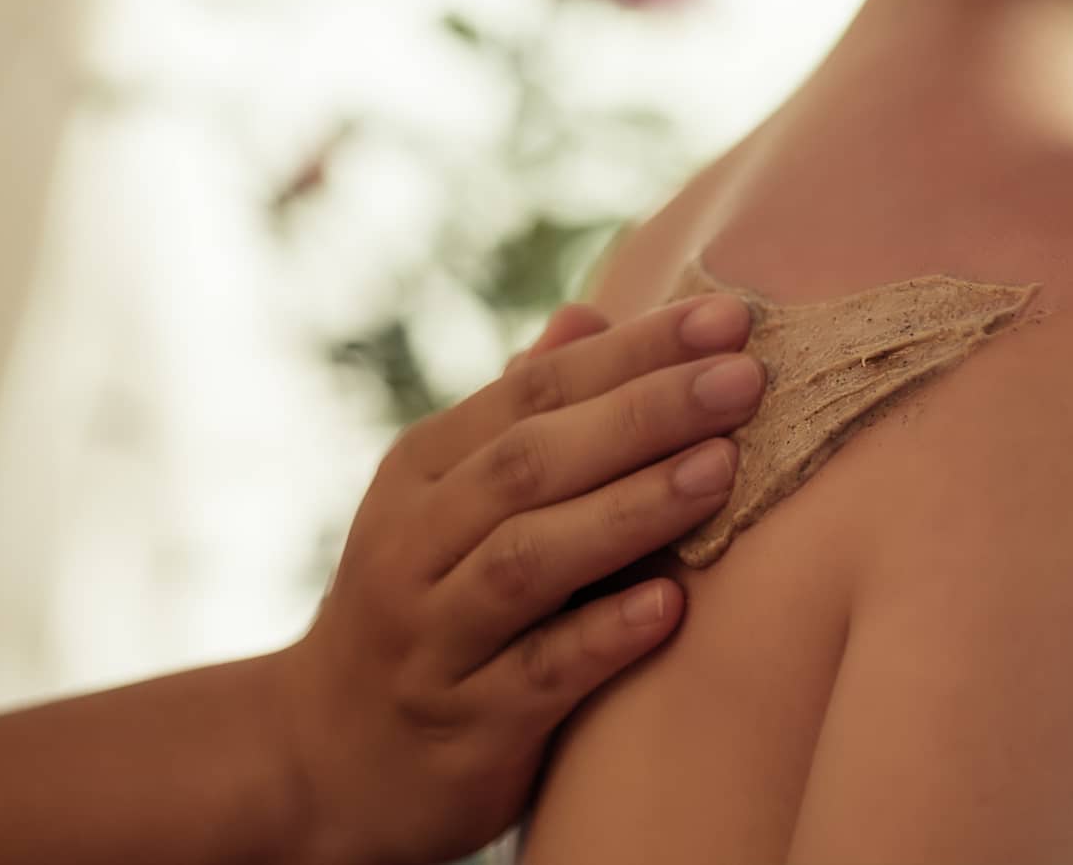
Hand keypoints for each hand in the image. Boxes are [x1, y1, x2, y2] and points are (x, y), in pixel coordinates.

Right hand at [268, 292, 761, 864]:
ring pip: (529, 560)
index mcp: (424, 468)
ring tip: (721, 469)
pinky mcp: (462, 725)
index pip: (536, 388)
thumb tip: (588, 315)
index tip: (727, 318)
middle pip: (531, 460)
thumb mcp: (451, 494)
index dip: (632, 349)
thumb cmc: (426, 594)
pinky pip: (535, 674)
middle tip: (745, 378)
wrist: (327, 756)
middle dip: (645, 412)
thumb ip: (521, 410)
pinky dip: (602, 635)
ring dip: (630, 510)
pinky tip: (673, 605)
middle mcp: (415, 541)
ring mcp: (431, 636)